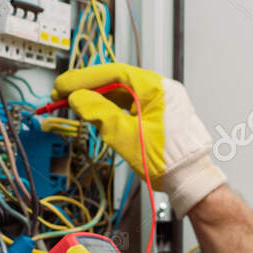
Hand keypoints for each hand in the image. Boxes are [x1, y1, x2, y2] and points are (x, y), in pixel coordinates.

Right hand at [52, 63, 226, 216]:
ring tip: (73, 104)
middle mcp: (160, 90)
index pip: (114, 72)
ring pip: (121, 91)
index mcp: (157, 88)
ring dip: (96, 97)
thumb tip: (78, 99)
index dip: (84, 78)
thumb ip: (100, 114)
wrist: (190, 180)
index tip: (63, 85)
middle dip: (87, 87)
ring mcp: (159, 101)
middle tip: (62, 95)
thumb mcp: (126, 136)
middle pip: (116, 80)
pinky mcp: (157, 113)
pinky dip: (110, 106)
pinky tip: (94, 111)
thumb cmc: (169, 160)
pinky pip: (129, 103)